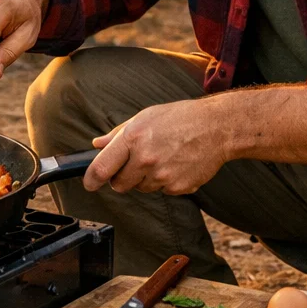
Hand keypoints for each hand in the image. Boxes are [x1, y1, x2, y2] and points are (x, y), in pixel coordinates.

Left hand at [83, 98, 230, 195]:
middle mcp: (145, 159)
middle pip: (119, 184)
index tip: (89, 183)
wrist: (217, 128)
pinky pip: (162, 190)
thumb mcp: (145, 116)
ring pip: (141, 188)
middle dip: (122, 177)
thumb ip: (118, 134)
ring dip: (145, 179)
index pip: (102, 168)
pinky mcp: (177, 187)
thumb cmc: (180, 118)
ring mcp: (162, 176)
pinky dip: (165, 182)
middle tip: (135, 163)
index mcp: (133, 138)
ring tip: (162, 157)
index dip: (91, 179)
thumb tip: (97, 145)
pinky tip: (176, 164)